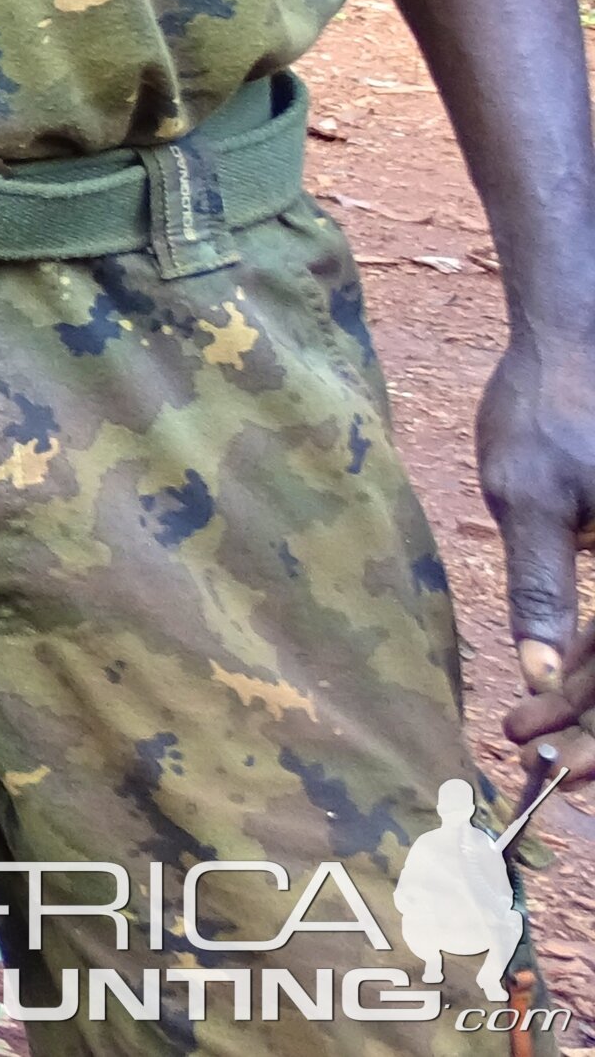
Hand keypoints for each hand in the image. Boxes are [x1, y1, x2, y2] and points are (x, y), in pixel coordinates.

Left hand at [486, 330, 594, 746]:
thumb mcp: (531, 496)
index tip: (556, 770)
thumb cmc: (549, 405)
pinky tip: (550, 678)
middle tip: (530, 755)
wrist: (575, 340)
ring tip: (523, 725)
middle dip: (594, 724)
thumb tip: (538, 675)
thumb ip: (541, 586)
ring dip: (589, 694)